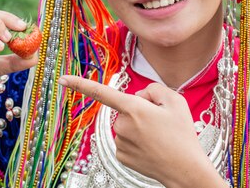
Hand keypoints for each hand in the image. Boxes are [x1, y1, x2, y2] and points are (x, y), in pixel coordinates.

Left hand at [58, 76, 224, 187]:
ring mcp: (120, 142)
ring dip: (139, 127)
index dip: (80, 84)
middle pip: (126, 108)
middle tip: (161, 123)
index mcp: (133, 108)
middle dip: (140, 110)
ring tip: (159, 137)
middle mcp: (122, 125)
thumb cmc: (182, 135)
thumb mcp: (175, 100)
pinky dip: (137, 141)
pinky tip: (151, 147)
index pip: (102, 92)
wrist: (186, 170)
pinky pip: (126, 140)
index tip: (62, 79)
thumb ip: (153, 89)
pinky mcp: (121, 156)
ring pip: (126, 124)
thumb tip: (139, 96)